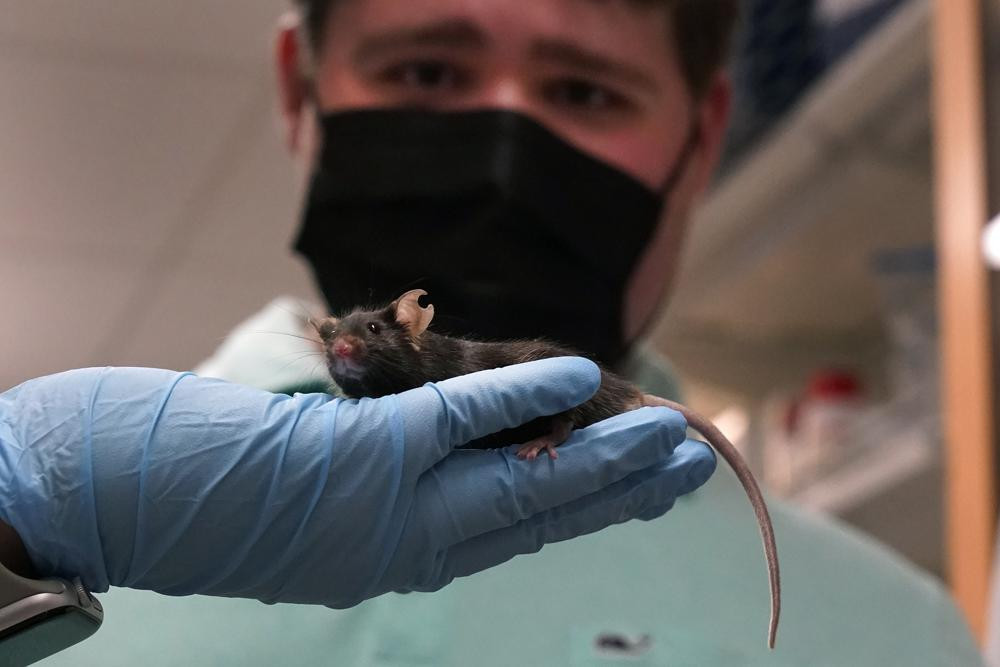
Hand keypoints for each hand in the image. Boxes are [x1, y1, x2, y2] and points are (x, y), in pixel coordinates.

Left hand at [0, 359, 714, 605]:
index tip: (654, 483)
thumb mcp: (328, 489)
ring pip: (517, 484)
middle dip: (622, 493)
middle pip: (539, 516)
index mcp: (405, 550)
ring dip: (599, 460)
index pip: (523, 526)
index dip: (598, 506)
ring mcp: (388, 503)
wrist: (123, 497)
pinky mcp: (358, 459)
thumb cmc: (219, 482)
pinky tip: (579, 381)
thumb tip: (473, 429)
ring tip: (668, 441)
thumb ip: (401, 471)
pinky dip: (520, 403)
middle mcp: (408, 542)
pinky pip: (455, 427)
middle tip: (695, 465)